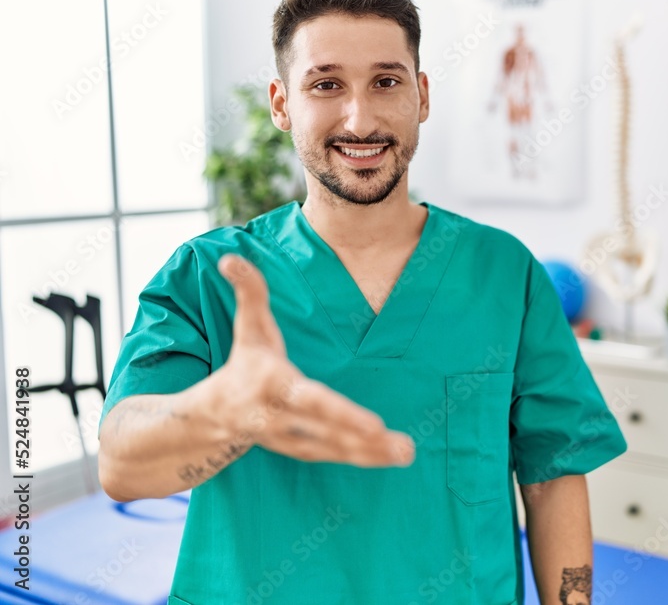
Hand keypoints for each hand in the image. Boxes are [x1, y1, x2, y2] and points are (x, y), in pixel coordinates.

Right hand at [215, 254, 414, 467]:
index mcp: (273, 385)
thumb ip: (249, 291)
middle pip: (328, 432)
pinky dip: (362, 458)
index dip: (341, 414)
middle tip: (405, 447)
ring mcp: (289, 438)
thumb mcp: (247, 327)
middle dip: (366, 441)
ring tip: (407, 453)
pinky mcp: (298, 449)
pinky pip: (333, 456)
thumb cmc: (244, 363)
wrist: (212, 416)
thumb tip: (231, 258)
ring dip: (372, 454)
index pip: (310, 401)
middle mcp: (280, 417)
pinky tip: (391, 456)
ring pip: (334, 449)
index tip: (374, 425)